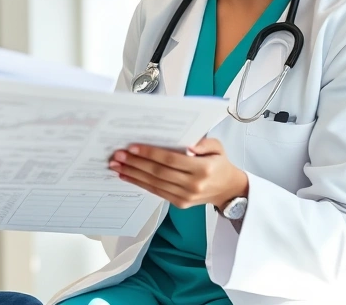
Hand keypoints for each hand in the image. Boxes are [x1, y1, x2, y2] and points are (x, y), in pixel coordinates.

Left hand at [109, 138, 247, 210]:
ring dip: (133, 174)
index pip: (172, 160)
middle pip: (159, 172)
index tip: (133, 147)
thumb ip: (204, 142)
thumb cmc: (220, 164)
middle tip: (118, 155)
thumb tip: (186, 143)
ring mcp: (185, 196)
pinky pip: (156, 192)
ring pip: (154, 184)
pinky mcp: (179, 203)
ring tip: (117, 166)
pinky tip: (127, 176)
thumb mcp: (218, 147)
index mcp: (203, 169)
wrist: (228, 190)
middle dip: (136, 163)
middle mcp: (193, 184)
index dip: (151, 154)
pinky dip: (140, 184)